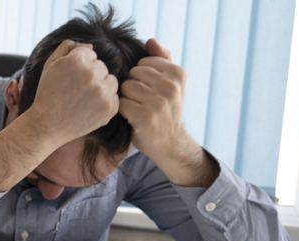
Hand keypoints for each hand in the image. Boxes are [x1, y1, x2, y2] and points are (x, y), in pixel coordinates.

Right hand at [25, 39, 119, 147]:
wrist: (46, 125)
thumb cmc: (47, 93)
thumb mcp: (50, 65)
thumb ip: (67, 47)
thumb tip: (90, 45)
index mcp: (78, 60)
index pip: (90, 53)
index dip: (77, 66)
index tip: (68, 78)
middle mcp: (92, 74)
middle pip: (101, 67)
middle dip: (90, 76)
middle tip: (73, 91)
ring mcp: (103, 92)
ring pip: (111, 81)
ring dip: (100, 87)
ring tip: (82, 99)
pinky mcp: (110, 108)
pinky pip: (114, 97)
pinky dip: (103, 102)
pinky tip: (88, 108)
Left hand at [119, 38, 189, 156]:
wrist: (169, 142)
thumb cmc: (165, 110)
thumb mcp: (170, 83)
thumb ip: (162, 60)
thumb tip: (150, 41)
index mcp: (178, 73)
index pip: (143, 61)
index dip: (140, 76)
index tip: (149, 90)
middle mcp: (171, 86)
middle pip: (133, 73)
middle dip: (132, 86)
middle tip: (142, 101)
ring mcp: (159, 101)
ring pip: (125, 87)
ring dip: (126, 98)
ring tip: (137, 108)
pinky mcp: (145, 116)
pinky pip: (120, 103)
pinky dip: (122, 111)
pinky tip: (131, 117)